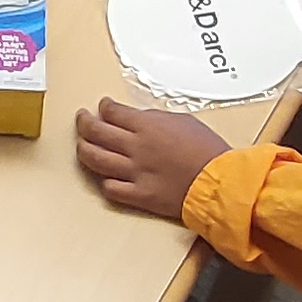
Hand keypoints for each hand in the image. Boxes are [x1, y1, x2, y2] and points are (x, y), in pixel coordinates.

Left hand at [72, 98, 229, 221]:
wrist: (219, 181)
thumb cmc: (208, 150)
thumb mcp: (184, 121)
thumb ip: (156, 119)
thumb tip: (139, 118)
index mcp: (147, 126)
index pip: (112, 112)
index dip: (104, 107)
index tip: (103, 106)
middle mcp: (135, 147)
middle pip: (95, 131)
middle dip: (84, 122)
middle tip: (82, 118)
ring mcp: (134, 172)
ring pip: (94, 158)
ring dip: (84, 148)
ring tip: (82, 144)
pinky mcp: (139, 195)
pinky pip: (110, 188)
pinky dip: (104, 181)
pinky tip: (105, 176)